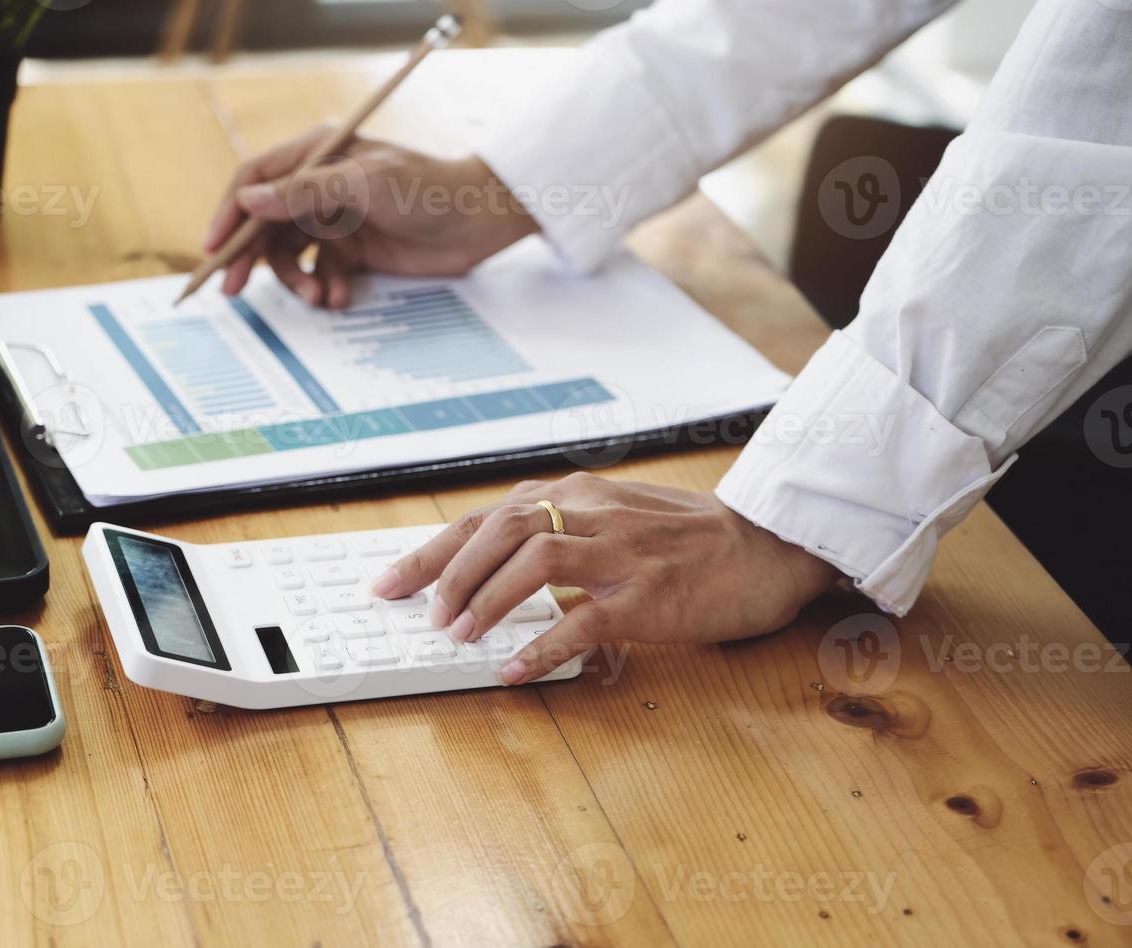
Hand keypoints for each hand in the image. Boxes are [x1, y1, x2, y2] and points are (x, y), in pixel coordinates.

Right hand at [203, 126, 537, 307]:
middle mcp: (319, 184)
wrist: (480, 220)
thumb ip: (305, 192)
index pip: (255, 181)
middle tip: (232, 290)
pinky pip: (319, 272)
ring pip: (290, 253)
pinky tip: (340, 296)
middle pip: (264, 222)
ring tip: (317, 296)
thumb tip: (249, 201)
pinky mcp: (352, 249)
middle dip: (250, 257)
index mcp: (317, 153)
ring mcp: (335, 218)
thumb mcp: (365, 185)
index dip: (229, 213)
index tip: (214, 248)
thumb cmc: (428, 189)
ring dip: (295, 279)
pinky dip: (324, 287)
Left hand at [369, 472, 840, 683]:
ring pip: (535, 562)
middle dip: (446, 572)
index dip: (433, 549)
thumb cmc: (693, 537)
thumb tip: (494, 569)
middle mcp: (595, 513)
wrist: (772, 545)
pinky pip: (585, 619)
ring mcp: (624, 553)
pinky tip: (515, 668)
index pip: (488, 515)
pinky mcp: (651, 596)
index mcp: (580, 494)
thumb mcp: (618, 516)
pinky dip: (542, 645)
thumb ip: (562, 533)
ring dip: (487, 600)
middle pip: (500, 529)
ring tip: (459, 635)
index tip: (391, 580)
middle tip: (418, 613)